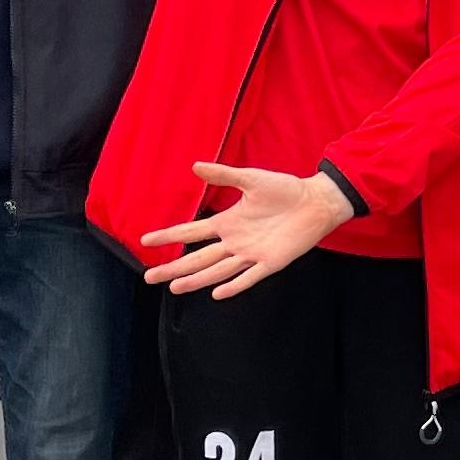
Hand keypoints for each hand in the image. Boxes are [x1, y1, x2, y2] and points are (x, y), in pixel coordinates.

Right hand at [142, 163, 352, 297]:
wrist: (315, 201)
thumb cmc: (284, 189)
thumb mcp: (251, 178)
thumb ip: (224, 174)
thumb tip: (195, 166)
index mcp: (228, 222)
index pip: (191, 232)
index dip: (169, 236)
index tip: (145, 240)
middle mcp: (235, 241)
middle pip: (198, 258)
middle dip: (174, 267)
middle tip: (150, 276)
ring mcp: (251, 254)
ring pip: (217, 270)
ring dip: (196, 279)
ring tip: (174, 287)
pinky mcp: (271, 262)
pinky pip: (249, 277)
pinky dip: (234, 285)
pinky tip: (216, 293)